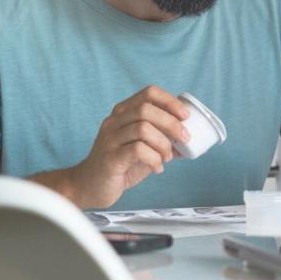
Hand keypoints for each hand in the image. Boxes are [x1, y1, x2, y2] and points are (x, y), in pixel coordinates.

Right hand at [64, 85, 190, 206]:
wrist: (90, 186)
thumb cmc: (120, 165)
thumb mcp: (143, 149)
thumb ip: (162, 140)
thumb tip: (190, 139)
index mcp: (123, 113)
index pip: (148, 93)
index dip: (170, 101)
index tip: (186, 116)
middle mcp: (114, 121)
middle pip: (146, 109)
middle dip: (171, 123)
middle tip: (184, 139)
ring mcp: (110, 138)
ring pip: (142, 128)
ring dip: (163, 144)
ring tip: (167, 157)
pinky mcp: (110, 157)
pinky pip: (137, 150)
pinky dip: (154, 159)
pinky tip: (157, 168)